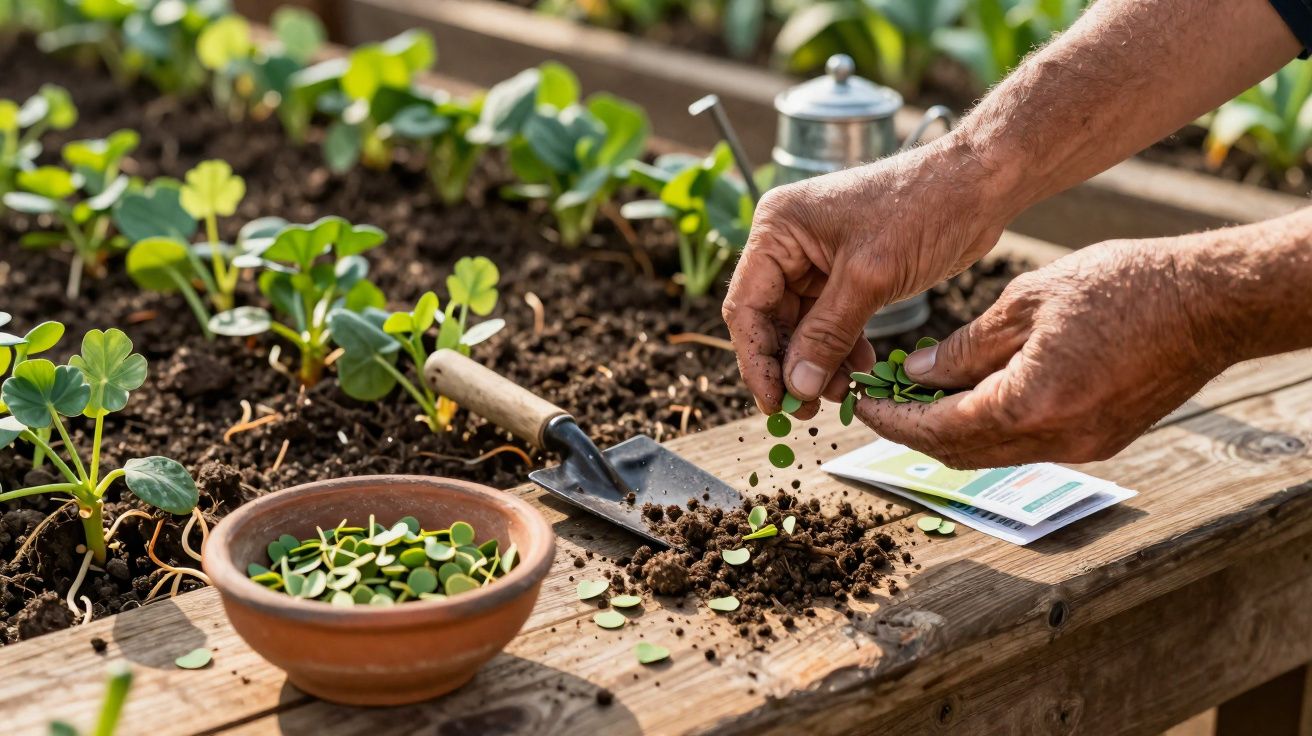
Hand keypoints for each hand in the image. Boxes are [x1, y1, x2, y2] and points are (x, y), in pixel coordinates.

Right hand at [722, 139, 1008, 417]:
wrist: (978, 185)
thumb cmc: (923, 209)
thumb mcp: (870, 277)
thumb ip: (828, 334)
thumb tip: (796, 387)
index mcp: (777, 229)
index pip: (746, 305)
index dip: (756, 359)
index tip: (773, 402)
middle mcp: (787, 243)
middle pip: (769, 320)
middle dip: (790, 367)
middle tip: (806, 410)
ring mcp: (815, 259)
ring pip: (801, 327)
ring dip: (817, 364)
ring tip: (842, 395)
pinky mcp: (845, 273)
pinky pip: (830, 322)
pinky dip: (841, 350)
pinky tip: (860, 372)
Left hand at [857, 239, 1227, 467]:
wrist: (1210, 301)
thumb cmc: (1124, 286)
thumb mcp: (1027, 302)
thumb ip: (965, 347)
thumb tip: (918, 372)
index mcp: (1030, 404)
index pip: (937, 429)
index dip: (892, 418)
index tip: (862, 403)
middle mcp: (1054, 440)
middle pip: (960, 453)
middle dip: (913, 430)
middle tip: (881, 402)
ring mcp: (1082, 448)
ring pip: (993, 454)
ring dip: (950, 431)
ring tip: (919, 397)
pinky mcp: (1101, 442)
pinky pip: (1027, 446)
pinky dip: (991, 428)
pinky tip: (974, 397)